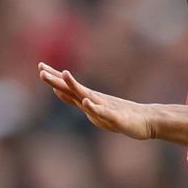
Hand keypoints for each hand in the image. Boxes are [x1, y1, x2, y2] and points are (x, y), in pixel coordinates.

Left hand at [38, 63, 156, 139]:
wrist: (147, 120)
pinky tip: (87, 102)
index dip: (54, 78)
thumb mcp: (93, 108)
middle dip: (57, 80)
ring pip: (87, 96)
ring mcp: (105, 108)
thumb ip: (75, 99)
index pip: (67, 88)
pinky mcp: (116, 118)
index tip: (40, 67)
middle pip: (72, 89)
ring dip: (75, 86)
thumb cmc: (120, 114)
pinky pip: (104, 112)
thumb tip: (57, 89)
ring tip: (65, 75)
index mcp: (89, 99)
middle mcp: (95, 100)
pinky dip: (94, 107)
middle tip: (41, 69)